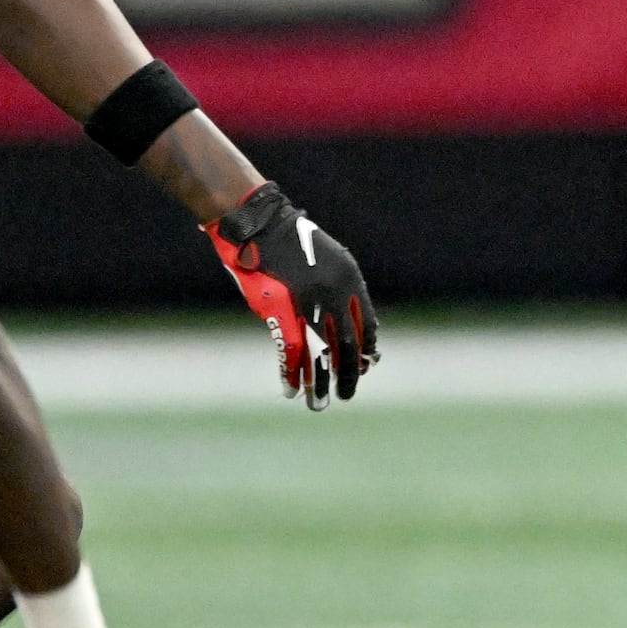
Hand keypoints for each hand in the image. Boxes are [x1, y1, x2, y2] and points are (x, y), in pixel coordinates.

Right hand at [207, 182, 378, 406]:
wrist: (259, 223)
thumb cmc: (290, 242)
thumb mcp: (326, 259)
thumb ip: (337, 288)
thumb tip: (343, 324)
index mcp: (351, 279)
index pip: (366, 324)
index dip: (366, 349)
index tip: (366, 367)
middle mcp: (335, 292)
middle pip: (347, 344)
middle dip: (348, 373)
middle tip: (347, 395)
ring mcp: (308, 302)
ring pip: (320, 353)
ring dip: (320, 382)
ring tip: (320, 404)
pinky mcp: (280, 309)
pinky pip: (291, 349)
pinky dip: (291, 371)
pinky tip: (292, 389)